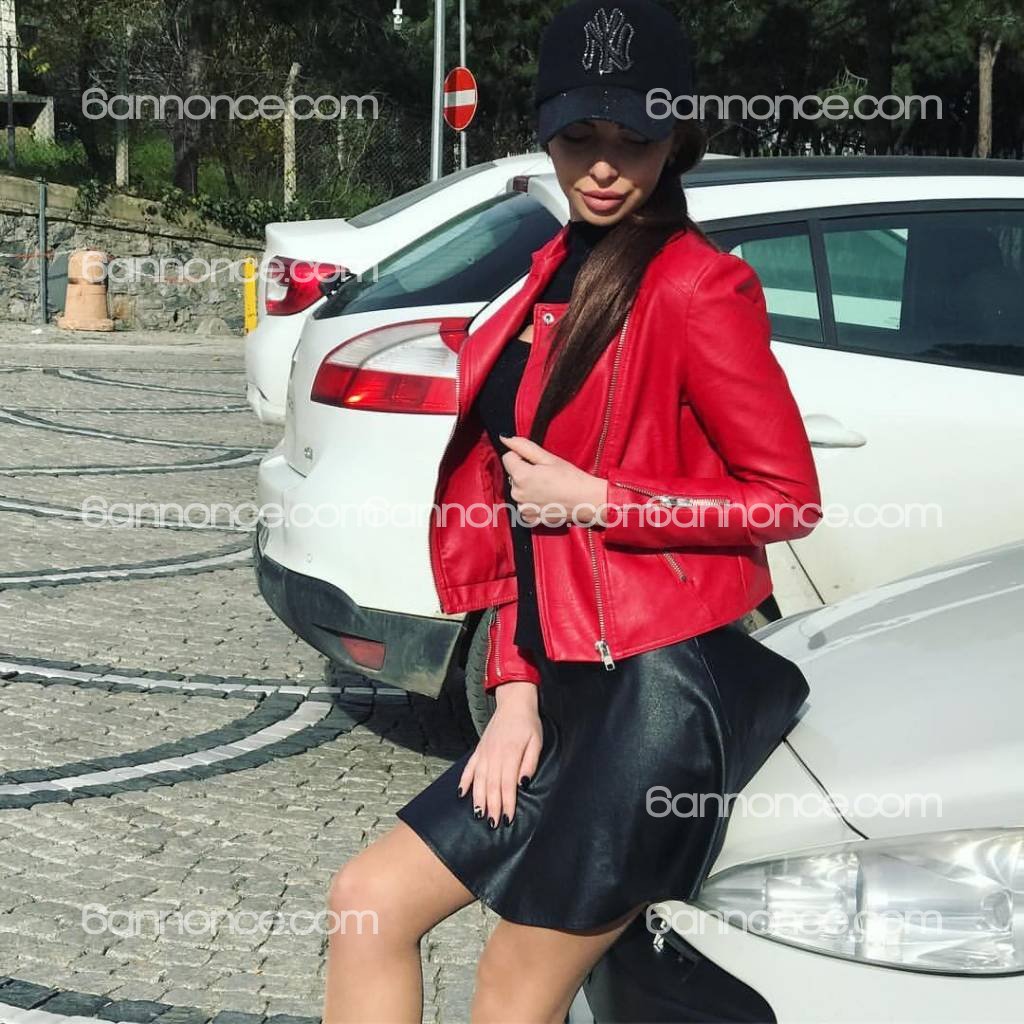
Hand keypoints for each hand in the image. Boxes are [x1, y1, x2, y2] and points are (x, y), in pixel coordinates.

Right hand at [457, 682, 540, 826]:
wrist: (513, 703)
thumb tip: (523, 783)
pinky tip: (461, 794)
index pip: (508, 783)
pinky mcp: (478, 749)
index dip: (507, 802)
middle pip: (492, 785)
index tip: (507, 818)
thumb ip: (530, 762)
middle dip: (492, 806)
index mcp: (510, 753)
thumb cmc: (528, 723)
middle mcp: (494, 755)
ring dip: (478, 798)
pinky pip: (469, 768)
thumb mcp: (537, 741)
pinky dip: (464, 781)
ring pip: (479, 780)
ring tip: (478, 815)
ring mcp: (484, 752)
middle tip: (493, 824)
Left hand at [499, 434, 607, 525]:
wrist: (586, 501)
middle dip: (525, 473)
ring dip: (528, 489)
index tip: (537, 462)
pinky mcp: (530, 519)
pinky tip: (546, 500)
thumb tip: (505, 439)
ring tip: (548, 488)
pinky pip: (524, 506)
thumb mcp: (548, 457)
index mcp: (521, 475)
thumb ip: (523, 446)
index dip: (521, 456)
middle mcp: (517, 494)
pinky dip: (532, 503)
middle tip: (545, 476)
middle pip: (513, 476)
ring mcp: (523, 508)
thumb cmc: (571, 478)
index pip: (508, 458)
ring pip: (518, 491)